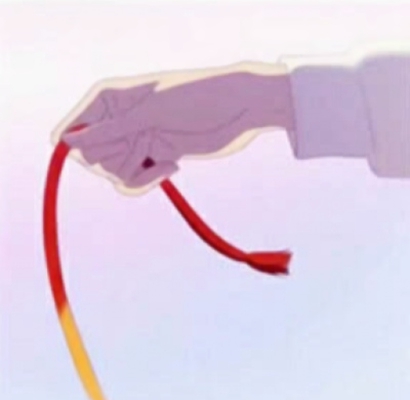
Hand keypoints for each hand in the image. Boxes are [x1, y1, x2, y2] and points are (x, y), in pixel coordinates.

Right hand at [54, 62, 292, 193]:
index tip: (104, 153)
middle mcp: (119, 121)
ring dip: (137, 173)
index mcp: (110, 100)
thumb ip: (109, 130)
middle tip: (142, 146)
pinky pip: (134, 181)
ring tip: (163, 158)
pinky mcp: (153, 156)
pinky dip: (148, 180)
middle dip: (116, 160)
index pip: (74, 130)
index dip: (83, 148)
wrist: (237, 111)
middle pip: (93, 158)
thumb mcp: (150, 113)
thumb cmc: (197, 99)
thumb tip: (65, 142)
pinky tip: (172, 165)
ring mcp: (137, 140)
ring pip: (114, 173)